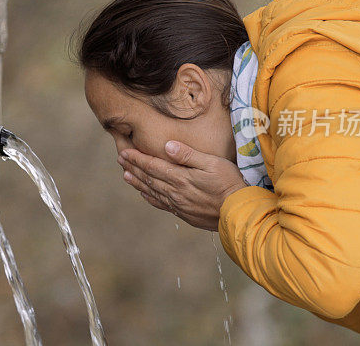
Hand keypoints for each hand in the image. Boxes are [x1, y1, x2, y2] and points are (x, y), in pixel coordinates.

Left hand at [117, 140, 247, 230]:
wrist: (239, 214)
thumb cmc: (229, 184)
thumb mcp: (212, 163)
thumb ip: (189, 155)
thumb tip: (168, 145)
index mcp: (180, 178)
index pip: (153, 166)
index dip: (137, 159)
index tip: (124, 152)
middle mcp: (175, 192)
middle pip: (149, 178)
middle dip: (133, 168)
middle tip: (120, 160)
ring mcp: (179, 204)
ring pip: (152, 192)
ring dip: (138, 183)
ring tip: (126, 176)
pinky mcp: (184, 214)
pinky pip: (162, 204)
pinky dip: (150, 198)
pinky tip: (145, 194)